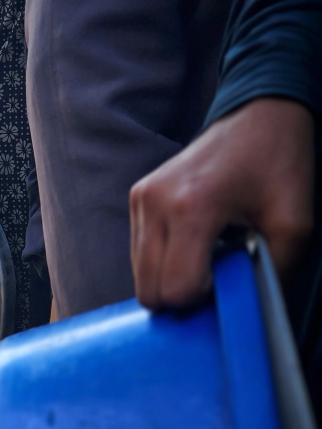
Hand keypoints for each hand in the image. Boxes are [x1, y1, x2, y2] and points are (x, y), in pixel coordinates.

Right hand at [129, 98, 314, 309]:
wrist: (258, 115)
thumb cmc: (278, 165)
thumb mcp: (293, 226)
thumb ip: (269, 276)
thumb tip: (243, 313)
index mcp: (191, 209)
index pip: (174, 290)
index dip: (202, 300)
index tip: (227, 283)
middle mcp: (155, 203)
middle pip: (148, 289)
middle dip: (181, 295)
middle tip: (215, 277)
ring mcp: (141, 198)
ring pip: (139, 274)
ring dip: (170, 277)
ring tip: (204, 257)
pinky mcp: (137, 197)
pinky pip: (139, 252)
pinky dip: (161, 260)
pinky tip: (190, 244)